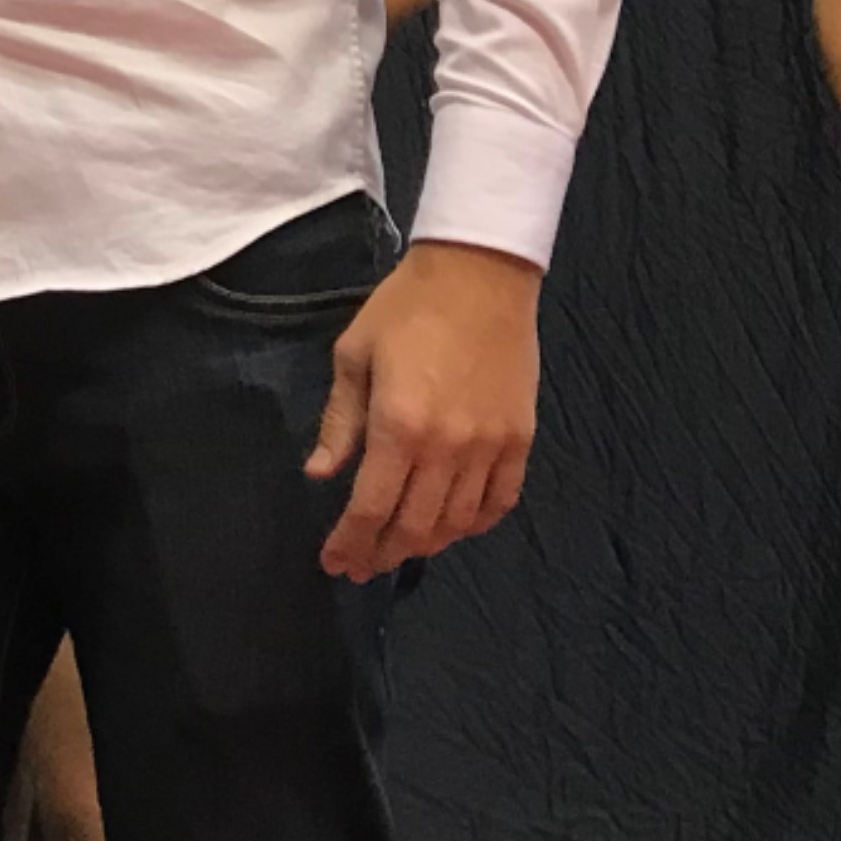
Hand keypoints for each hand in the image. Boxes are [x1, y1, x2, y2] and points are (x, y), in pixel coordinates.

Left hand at [306, 242, 539, 581]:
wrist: (480, 275)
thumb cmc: (405, 308)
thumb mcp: (354, 356)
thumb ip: (339, 422)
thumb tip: (320, 474)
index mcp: (398, 425)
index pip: (371, 508)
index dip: (351, 543)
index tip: (333, 563)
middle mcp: (447, 446)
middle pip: (413, 526)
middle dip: (381, 553)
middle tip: (360, 565)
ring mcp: (490, 446)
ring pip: (457, 522)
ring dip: (424, 545)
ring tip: (398, 549)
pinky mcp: (520, 439)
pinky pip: (500, 502)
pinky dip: (474, 525)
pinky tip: (453, 528)